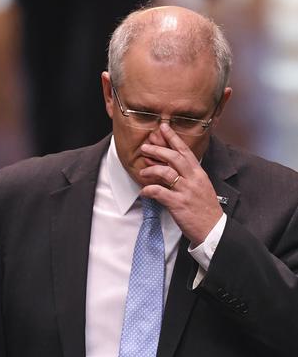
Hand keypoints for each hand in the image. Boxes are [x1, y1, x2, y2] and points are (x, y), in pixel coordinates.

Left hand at [139, 123, 222, 245]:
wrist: (214, 229)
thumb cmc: (204, 209)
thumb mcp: (199, 187)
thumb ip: (185, 176)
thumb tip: (167, 167)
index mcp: (198, 173)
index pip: (185, 151)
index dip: (173, 138)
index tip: (163, 127)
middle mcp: (193, 179)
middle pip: (174, 157)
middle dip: (158, 150)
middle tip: (145, 147)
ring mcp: (186, 191)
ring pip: (166, 172)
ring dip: (151, 170)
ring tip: (142, 171)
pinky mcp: (178, 204)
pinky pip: (160, 192)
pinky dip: (149, 190)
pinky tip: (143, 192)